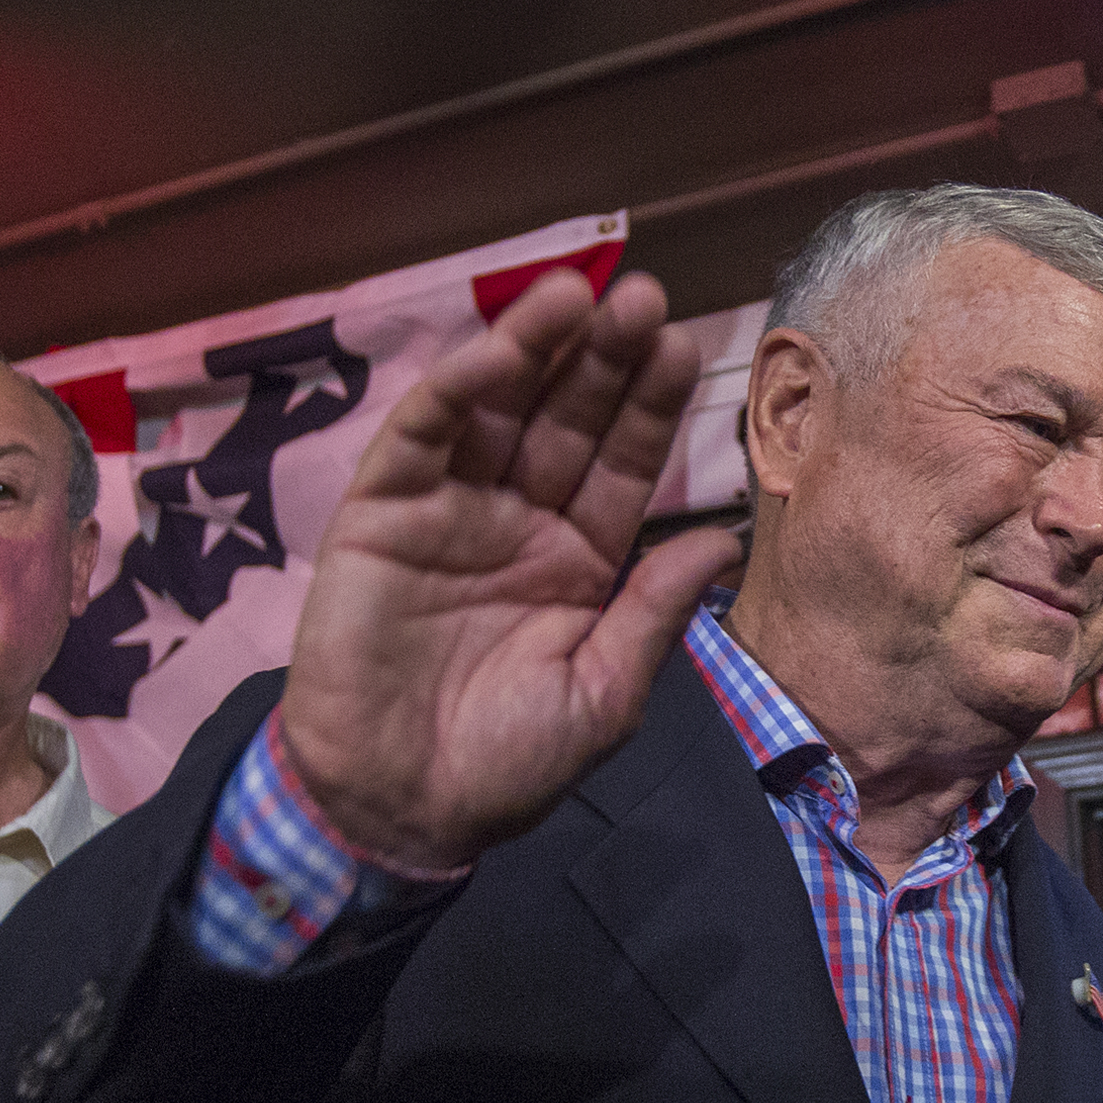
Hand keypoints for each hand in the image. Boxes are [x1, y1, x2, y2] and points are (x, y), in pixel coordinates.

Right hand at [282, 268, 741, 871]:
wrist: (400, 808)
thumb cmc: (507, 764)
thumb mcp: (604, 693)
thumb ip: (653, 611)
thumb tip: (722, 541)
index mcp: (581, 561)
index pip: (625, 466)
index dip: (649, 408)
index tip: (682, 348)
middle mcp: (520, 522)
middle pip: (569, 422)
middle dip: (603, 361)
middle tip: (641, 299)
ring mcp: (449, 512)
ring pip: (498, 412)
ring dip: (533, 350)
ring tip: (575, 294)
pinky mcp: (380, 516)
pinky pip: (421, 440)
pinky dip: (456, 392)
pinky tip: (498, 353)